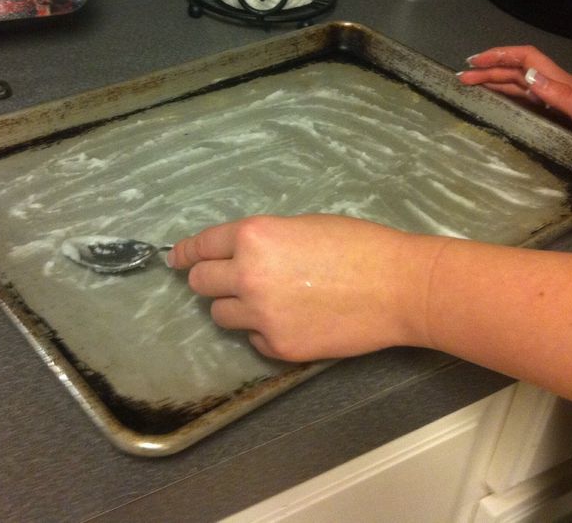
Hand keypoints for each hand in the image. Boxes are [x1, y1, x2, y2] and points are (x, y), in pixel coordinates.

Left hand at [166, 214, 439, 361]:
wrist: (396, 287)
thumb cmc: (357, 245)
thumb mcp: (301, 226)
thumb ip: (263, 241)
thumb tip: (238, 254)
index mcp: (253, 237)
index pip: (200, 247)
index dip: (184, 253)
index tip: (175, 259)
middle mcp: (247, 275)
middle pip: (200, 283)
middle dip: (209, 280)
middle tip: (225, 280)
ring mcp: (260, 315)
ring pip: (221, 314)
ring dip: (235, 306)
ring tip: (269, 301)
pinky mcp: (277, 346)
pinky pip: (253, 339)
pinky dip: (263, 331)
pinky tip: (293, 320)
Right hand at [458, 46, 571, 164]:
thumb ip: (558, 93)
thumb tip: (526, 75)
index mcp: (560, 82)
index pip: (525, 58)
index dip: (499, 55)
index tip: (474, 61)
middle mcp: (555, 87)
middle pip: (518, 71)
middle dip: (489, 70)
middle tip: (462, 78)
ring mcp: (557, 101)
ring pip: (520, 85)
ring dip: (495, 83)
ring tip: (471, 87)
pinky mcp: (559, 116)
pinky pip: (527, 102)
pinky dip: (508, 98)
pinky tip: (498, 103)